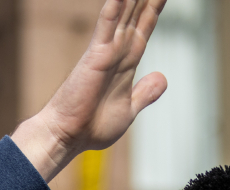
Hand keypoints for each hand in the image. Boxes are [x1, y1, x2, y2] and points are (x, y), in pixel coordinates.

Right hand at [12, 0, 166, 180]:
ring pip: (124, 12)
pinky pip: (108, 25)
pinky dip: (114, 7)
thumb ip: (145, 92)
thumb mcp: (128, 109)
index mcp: (126, 62)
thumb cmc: (91, 127)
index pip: (144, 27)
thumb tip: (162, 78)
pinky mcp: (96, 55)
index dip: (154, 8)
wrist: (67, 137)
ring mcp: (107, 51)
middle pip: (136, 13)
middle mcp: (118, 52)